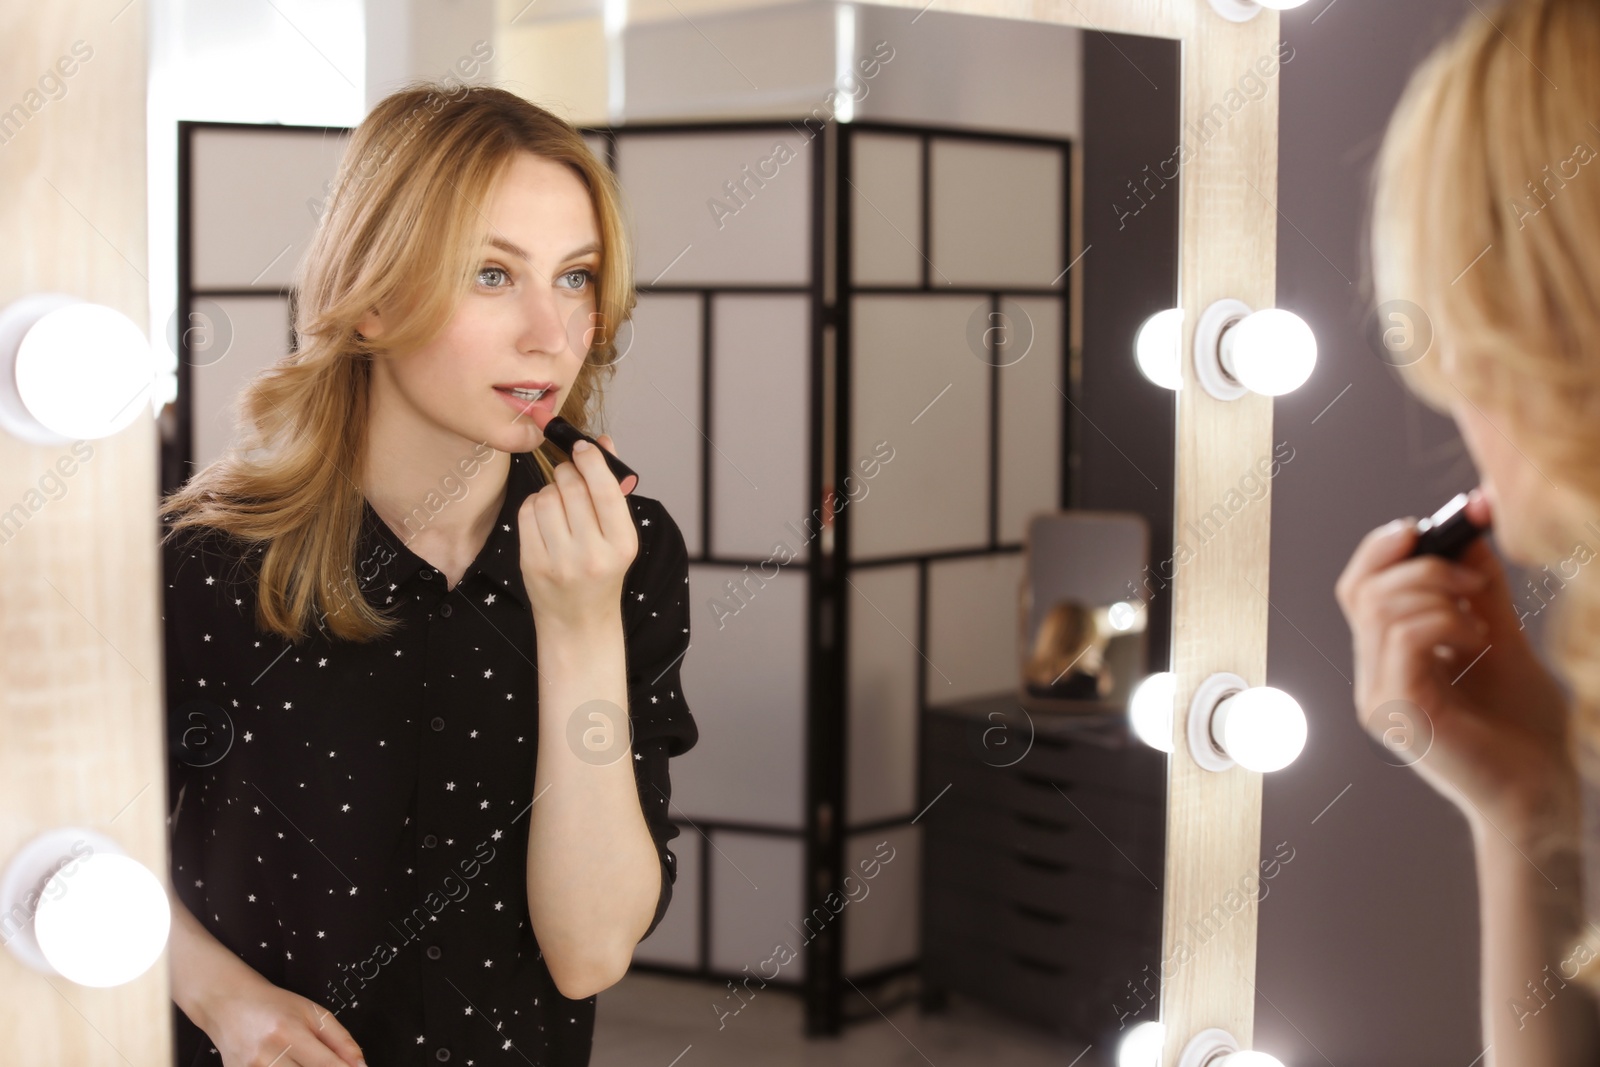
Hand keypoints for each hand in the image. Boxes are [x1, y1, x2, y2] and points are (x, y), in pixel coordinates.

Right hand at [202, 970, 365, 1066]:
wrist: (228, 1003)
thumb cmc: (275, 1006)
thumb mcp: (313, 1013)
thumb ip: (341, 1040)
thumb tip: (361, 1066)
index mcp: (290, 1032)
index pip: (327, 1065)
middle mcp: (267, 1055)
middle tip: (329, 1065)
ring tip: (306, 1063)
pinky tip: (292, 1066)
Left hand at [518, 434, 638, 630]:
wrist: (578, 621)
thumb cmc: (602, 572)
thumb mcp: (618, 536)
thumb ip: (611, 490)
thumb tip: (602, 442)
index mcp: (623, 544)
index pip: (604, 489)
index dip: (590, 459)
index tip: (582, 446)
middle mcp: (593, 554)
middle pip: (572, 488)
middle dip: (568, 471)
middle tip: (569, 473)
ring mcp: (560, 561)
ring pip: (546, 497)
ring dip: (550, 489)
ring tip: (559, 502)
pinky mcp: (532, 563)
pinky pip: (526, 513)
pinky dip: (533, 505)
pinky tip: (543, 516)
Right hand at [1336, 490, 1575, 839]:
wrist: (1540, 794)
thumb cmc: (1524, 729)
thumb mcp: (1500, 637)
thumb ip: (1479, 590)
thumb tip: (1469, 530)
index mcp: (1388, 660)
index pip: (1359, 587)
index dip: (1386, 547)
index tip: (1436, 524)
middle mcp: (1373, 677)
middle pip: (1360, 589)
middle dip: (1418, 563)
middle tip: (1472, 578)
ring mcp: (1379, 697)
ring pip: (1380, 607)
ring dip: (1437, 591)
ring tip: (1480, 616)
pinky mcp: (1399, 711)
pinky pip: (1403, 639)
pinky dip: (1444, 622)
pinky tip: (1478, 640)